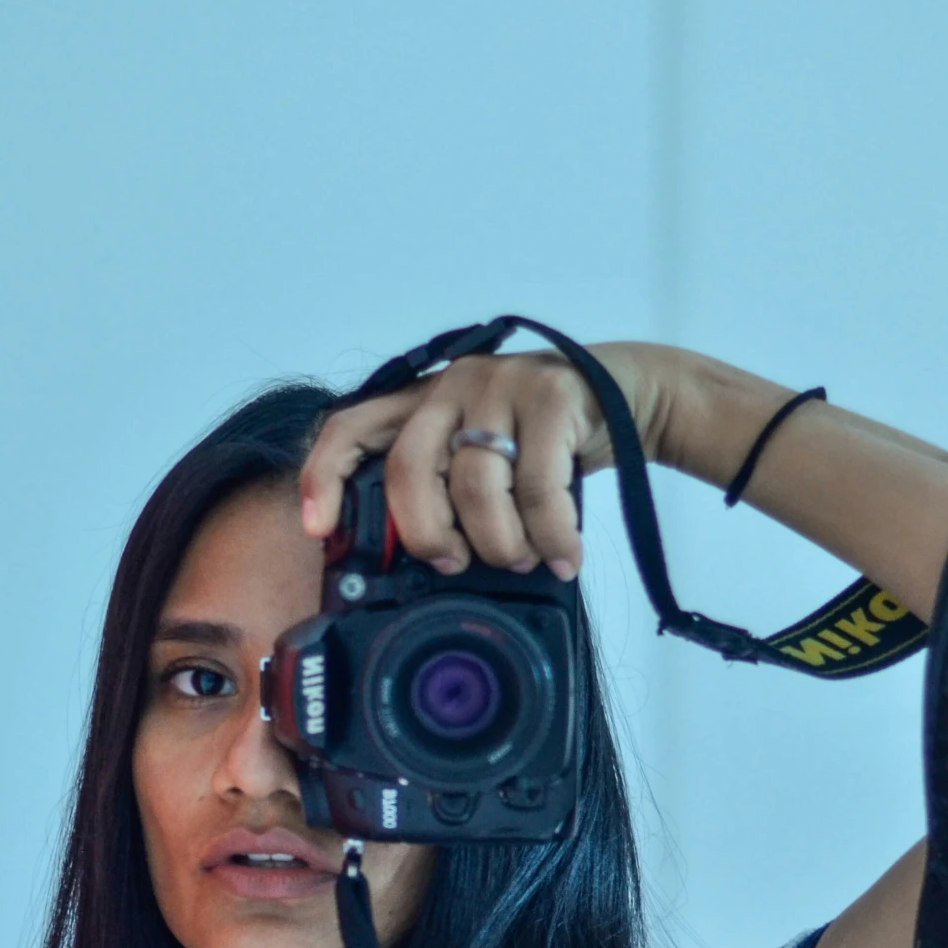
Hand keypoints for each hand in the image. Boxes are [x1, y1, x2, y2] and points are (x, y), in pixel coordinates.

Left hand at [297, 340, 672, 577]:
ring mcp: (501, 385)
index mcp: (423, 401)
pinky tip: (562, 555)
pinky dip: (550, 537)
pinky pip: (538, 489)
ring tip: (523, 559)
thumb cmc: (546, 439)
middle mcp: (452, 384)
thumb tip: (425, 559)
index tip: (319, 530)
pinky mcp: (551, 396)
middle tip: (454, 564)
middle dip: (427, 535)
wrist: (627, 394)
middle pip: (409, 470)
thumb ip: (448, 487)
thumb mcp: (487, 455)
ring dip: (500, 543)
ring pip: (475, 487)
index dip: (324, 479)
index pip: (349, 427)